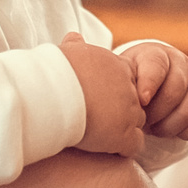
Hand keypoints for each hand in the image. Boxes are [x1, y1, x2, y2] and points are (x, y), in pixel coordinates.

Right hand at [63, 32, 146, 155]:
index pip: (129, 79)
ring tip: (100, 137)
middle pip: (135, 102)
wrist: (51, 96)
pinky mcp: (124, 135)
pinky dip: (122, 149)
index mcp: (118, 65)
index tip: (99, 100)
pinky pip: (134, 146)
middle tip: (99, 121)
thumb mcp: (67, 53)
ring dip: (122, 131)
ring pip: (136, 124)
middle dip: (120, 112)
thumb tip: (73, 37)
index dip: (115, 92)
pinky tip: (105, 150)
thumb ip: (75, 47)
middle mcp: (129, 86)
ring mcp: (129, 111)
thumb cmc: (53, 74)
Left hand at [128, 42, 187, 141]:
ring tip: (154, 128)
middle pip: (174, 91)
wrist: (153, 87)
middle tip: (141, 123)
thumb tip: (126, 103)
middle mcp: (182, 64)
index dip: (149, 85)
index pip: (156, 66)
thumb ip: (121, 84)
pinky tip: (173, 132)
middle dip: (155, 114)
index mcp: (157, 55)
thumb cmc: (133, 85)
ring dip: (169, 126)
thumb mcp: (124, 79)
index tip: (140, 102)